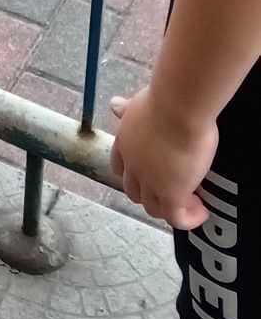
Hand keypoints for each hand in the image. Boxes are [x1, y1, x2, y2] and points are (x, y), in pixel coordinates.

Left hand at [110, 87, 215, 229]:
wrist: (178, 107)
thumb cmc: (164, 99)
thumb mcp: (138, 103)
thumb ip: (128, 109)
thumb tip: (115, 104)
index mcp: (124, 143)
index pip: (119, 168)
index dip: (133, 175)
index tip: (150, 174)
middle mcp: (133, 165)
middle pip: (134, 192)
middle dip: (150, 194)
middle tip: (173, 189)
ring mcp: (150, 182)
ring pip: (153, 208)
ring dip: (170, 208)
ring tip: (192, 200)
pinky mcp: (171, 194)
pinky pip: (176, 218)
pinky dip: (188, 219)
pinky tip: (202, 210)